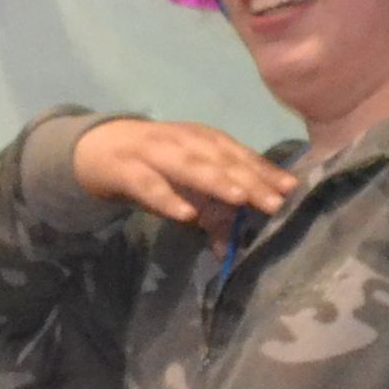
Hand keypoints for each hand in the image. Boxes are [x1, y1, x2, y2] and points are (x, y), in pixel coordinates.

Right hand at [70, 116, 292, 237]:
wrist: (96, 148)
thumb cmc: (152, 167)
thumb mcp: (185, 186)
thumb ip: (211, 212)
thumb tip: (232, 247)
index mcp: (204, 141)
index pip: (241, 155)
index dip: (266, 171)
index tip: (291, 191)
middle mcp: (185, 141)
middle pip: (222, 159)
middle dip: (250, 179)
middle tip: (275, 202)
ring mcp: (155, 152)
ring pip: (190, 166)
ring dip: (216, 181)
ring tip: (240, 199)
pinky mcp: (127, 169)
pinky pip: (150, 185)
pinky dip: (168, 199)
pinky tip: (186, 216)